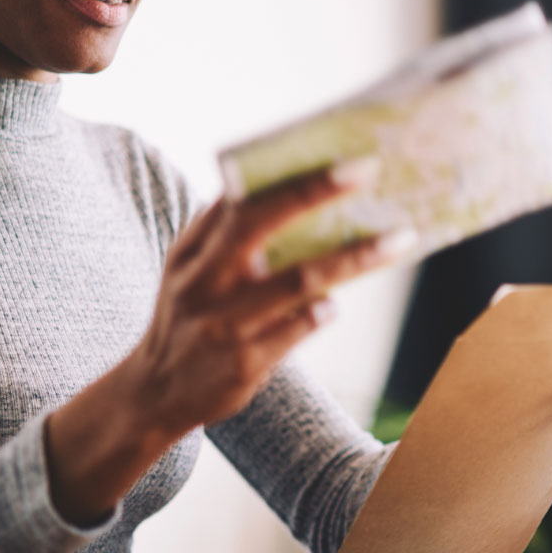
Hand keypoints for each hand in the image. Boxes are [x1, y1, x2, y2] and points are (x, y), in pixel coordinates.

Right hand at [125, 158, 415, 433]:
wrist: (154, 394)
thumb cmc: (188, 319)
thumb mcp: (187, 271)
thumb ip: (220, 231)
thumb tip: (271, 185)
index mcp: (191, 251)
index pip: (240, 199)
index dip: (289, 175)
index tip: (340, 158)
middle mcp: (203, 281)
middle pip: (262, 224)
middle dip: (315, 192)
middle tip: (367, 171)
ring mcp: (224, 323)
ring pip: (297, 280)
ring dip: (353, 257)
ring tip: (398, 240)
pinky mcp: (244, 361)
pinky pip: (298, 328)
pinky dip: (322, 312)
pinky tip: (333, 305)